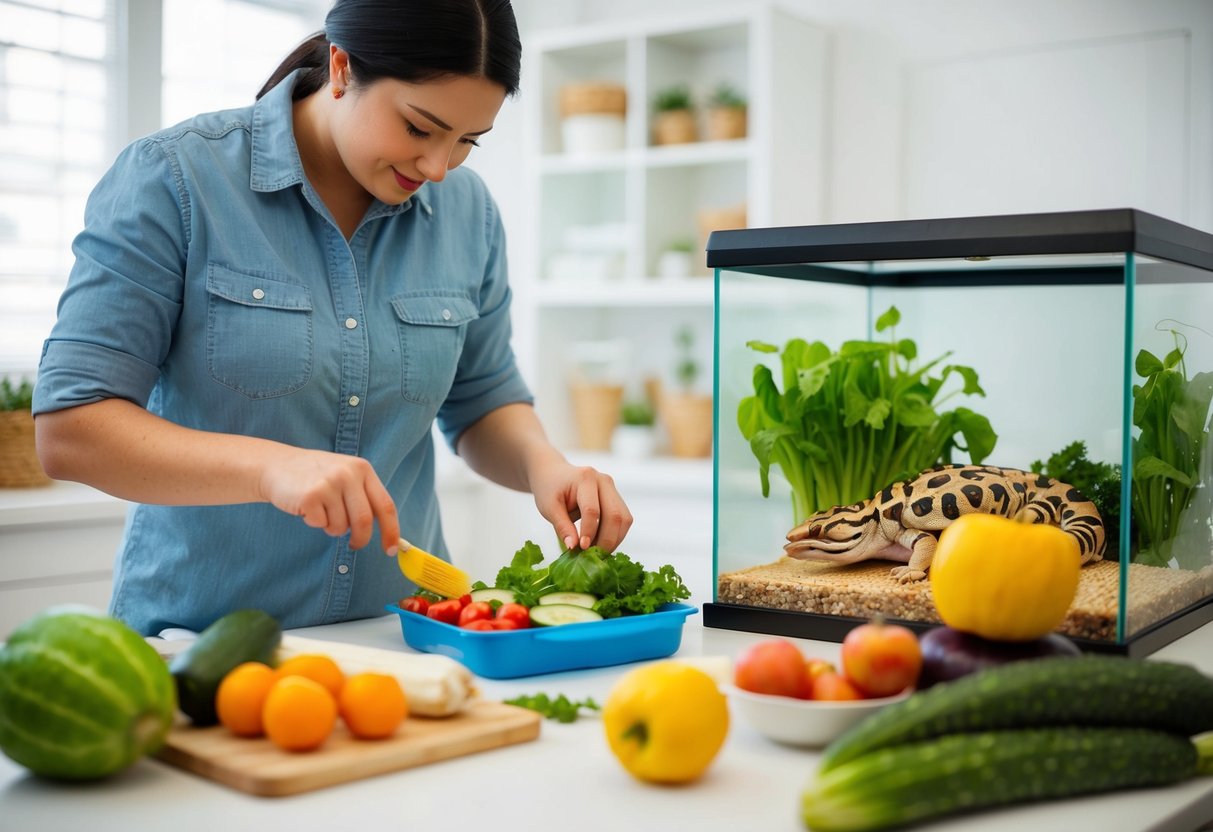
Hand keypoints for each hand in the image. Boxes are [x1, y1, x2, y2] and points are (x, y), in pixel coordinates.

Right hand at [257, 448, 399, 552]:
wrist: (276, 465)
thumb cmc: (315, 477)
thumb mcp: (345, 476)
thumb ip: (364, 497)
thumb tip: (387, 533)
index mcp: (362, 469)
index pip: (385, 505)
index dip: (391, 531)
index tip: (391, 550)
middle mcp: (348, 473)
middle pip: (364, 521)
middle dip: (361, 539)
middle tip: (354, 545)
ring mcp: (328, 483)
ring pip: (341, 526)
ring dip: (332, 527)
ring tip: (321, 511)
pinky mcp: (309, 496)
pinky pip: (320, 524)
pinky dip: (314, 522)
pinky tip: (306, 507)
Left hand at [530, 462, 632, 551]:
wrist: (554, 474)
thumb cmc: (549, 489)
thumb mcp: (549, 507)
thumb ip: (562, 527)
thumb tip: (574, 547)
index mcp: (586, 478)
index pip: (592, 510)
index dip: (589, 532)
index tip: (582, 549)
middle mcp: (604, 481)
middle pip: (615, 515)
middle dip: (606, 540)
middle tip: (592, 556)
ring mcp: (613, 489)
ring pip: (624, 519)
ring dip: (614, 539)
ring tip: (596, 552)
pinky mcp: (617, 498)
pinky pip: (623, 520)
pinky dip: (615, 535)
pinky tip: (601, 543)